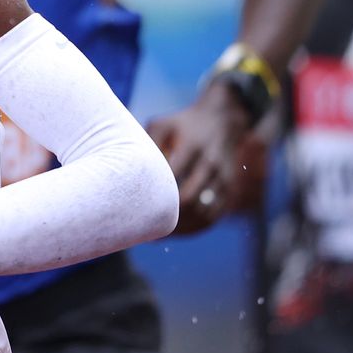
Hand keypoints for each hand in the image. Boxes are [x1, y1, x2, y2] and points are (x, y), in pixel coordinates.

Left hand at [147, 81, 251, 234]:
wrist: (222, 119)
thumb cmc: (182, 124)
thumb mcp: (162, 125)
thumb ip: (146, 144)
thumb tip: (122, 169)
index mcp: (192, 146)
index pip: (171, 178)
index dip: (153, 196)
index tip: (135, 208)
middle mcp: (211, 163)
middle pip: (188, 199)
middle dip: (166, 217)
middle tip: (145, 227)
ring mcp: (224, 178)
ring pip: (203, 213)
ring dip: (181, 228)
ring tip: (159, 233)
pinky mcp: (230, 189)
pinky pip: (214, 217)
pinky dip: (196, 228)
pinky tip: (178, 232)